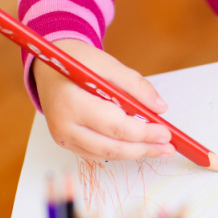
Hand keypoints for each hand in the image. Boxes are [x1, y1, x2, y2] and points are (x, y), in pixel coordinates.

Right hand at [33, 39, 174, 160]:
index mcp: (71, 102)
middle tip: (167, 148)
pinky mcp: (65, 142)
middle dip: (143, 148)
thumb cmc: (80, 63)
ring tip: (158, 149)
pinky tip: (137, 146)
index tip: (166, 133)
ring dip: (134, 153)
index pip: (114, 126)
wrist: (50, 68)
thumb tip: (160, 108)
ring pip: (105, 153)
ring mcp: (62, 137)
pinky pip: (96, 153)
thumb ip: (136, 86)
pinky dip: (119, 151)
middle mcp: (63, 124)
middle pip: (110, 146)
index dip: (143, 132)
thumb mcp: (109, 65)